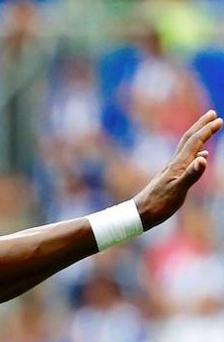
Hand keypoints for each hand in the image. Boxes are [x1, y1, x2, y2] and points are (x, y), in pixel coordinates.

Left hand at [134, 109, 221, 229]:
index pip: (194, 143)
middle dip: (201, 126)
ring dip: (198, 137)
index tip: (219, 120)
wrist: (138, 214)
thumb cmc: (157, 205)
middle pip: (188, 140)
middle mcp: (173, 164)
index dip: (207, 130)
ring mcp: (171, 171)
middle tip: (212, 114)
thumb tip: (204, 158)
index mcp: (177, 165)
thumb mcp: (177, 191)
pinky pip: (185, 161)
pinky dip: (194, 154)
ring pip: (186, 148)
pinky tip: (199, 158)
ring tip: (206, 131)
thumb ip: (191, 175)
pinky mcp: (169, 178)